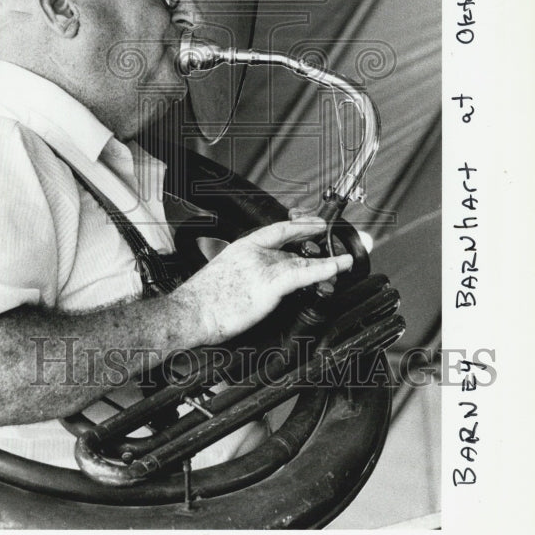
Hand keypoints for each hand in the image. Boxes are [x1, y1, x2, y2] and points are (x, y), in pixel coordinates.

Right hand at [177, 216, 351, 343]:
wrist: (189, 313)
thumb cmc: (201, 301)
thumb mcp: (223, 277)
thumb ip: (243, 274)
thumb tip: (255, 283)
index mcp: (241, 248)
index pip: (275, 230)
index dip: (297, 224)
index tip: (311, 222)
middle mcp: (253, 251)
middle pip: (291, 239)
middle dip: (314, 234)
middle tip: (330, 232)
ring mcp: (262, 266)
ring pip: (301, 258)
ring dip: (326, 258)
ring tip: (344, 258)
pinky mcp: (269, 284)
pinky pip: (303, 273)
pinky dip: (323, 269)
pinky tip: (336, 268)